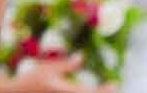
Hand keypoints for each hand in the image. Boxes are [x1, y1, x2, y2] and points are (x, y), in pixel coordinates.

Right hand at [0, 55, 115, 91]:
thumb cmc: (31, 79)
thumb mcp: (48, 69)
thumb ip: (66, 65)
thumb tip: (82, 57)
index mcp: (66, 91)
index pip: (91, 92)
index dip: (105, 90)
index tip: (115, 84)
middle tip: (112, 88)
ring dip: (93, 92)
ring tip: (103, 89)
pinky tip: (87, 90)